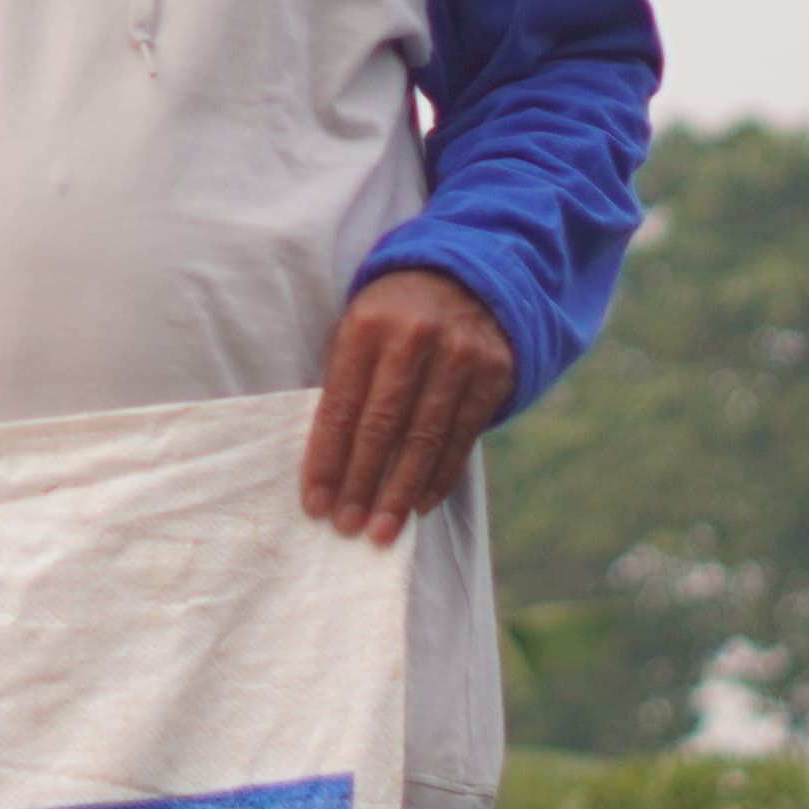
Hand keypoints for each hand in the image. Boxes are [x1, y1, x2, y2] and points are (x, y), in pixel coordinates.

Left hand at [302, 268, 512, 542]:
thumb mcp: (357, 330)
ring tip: (383, 530)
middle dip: (361, 482)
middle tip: (347, 526)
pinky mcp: (492, 373)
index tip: (316, 503)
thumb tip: (325, 462)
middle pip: (382, 426)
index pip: (342, 406)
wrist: (464, 277)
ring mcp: (459, 355)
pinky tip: (420, 505)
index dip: (327, 459)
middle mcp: (414, 338)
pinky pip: (462, 437)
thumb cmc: (392, 317)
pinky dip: (439, 477)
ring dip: (400, 492)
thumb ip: (344, 383)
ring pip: (424, 439)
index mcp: (367, 325)